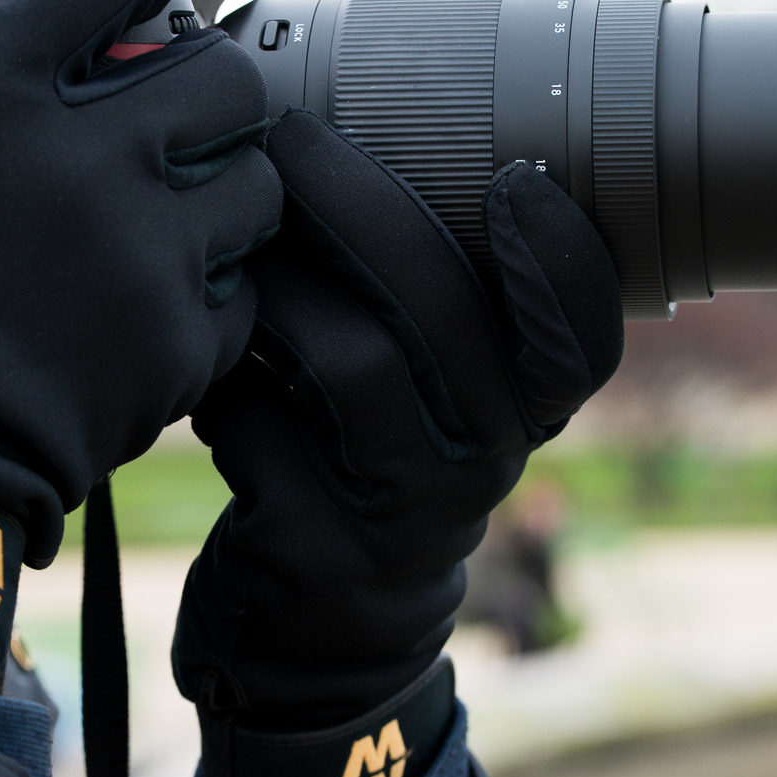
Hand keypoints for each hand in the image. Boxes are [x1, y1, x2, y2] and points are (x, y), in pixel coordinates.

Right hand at [0, 0, 280, 688]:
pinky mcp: (177, 342)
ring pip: (260, 180)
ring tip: (166, 220)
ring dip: (224, 192)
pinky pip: (247, 286)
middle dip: (210, 90)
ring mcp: (139, 255)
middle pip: (228, 72)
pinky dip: (213, 290)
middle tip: (172, 120)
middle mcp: (76, 159)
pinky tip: (154, 302)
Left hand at [171, 110, 621, 776]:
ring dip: (276, 280)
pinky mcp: (315, 550)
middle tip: (290, 134)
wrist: (331, 642)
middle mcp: (482, 463)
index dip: (562, 261)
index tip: (518, 178)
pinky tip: (195, 350)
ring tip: (228, 224)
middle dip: (361, 202)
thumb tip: (353, 160)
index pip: (581, 340)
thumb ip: (424, 319)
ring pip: (349, 360)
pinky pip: (257, 425)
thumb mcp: (428, 413)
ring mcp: (401, 514)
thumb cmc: (373, 480)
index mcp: (522, 418)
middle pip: (444, 311)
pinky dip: (220, 368)